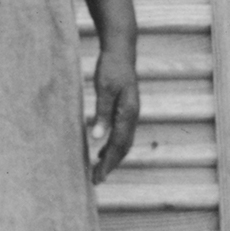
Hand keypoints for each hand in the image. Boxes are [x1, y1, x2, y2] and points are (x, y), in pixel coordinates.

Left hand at [89, 47, 138, 184]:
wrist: (121, 50)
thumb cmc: (111, 67)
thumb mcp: (104, 89)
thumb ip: (102, 113)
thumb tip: (97, 138)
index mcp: (128, 112)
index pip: (118, 145)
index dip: (108, 163)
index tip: (98, 177)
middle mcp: (132, 115)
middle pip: (123, 147)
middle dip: (110, 165)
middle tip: (96, 180)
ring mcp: (131, 112)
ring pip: (123, 141)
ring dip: (111, 157)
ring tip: (98, 170)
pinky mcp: (126, 109)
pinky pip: (121, 133)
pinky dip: (112, 145)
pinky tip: (101, 149)